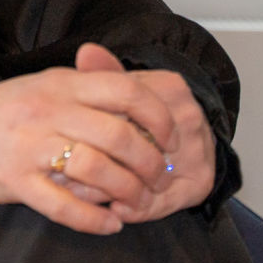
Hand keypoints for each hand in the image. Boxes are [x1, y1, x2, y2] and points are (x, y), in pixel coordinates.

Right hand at [0, 44, 181, 234]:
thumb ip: (90, 87)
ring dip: (127, 192)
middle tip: (159, 178)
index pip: (126, 90)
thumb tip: (143, 96)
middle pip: (119, 135)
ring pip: (96, 170)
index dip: (158, 115)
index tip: (171, 137)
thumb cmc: (8, 109)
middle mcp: (50, 111)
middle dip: (150, 163)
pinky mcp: (15, 181)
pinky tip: (109, 225)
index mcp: (64, 84)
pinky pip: (62, 206)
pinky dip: (93, 220)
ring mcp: (31, 146)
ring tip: (138, 204)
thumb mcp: (49, 85)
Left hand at [70, 44, 215, 223]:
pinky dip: (135, 210)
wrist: (189, 139)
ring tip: (80, 196)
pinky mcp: (200, 183)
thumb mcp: (123, 89)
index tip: (63, 143)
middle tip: (63, 175)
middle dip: (97, 165)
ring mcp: (198, 152)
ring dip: (111, 191)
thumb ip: (104, 72)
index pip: (125, 112)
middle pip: (135, 147)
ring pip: (145, 178)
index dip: (92, 130)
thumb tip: (86, 52)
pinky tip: (115, 210)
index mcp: (170, 88)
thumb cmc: (146, 114)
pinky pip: (161, 202)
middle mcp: (188, 118)